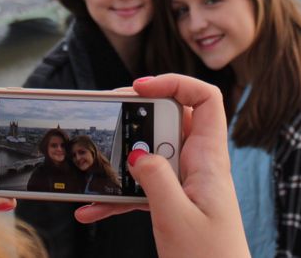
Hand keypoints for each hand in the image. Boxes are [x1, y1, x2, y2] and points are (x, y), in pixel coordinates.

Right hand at [74, 74, 248, 257]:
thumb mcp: (177, 218)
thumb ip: (155, 179)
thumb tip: (137, 151)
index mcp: (209, 159)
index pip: (205, 99)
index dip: (175, 83)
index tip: (140, 88)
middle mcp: (199, 164)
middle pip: (170, 119)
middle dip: (137, 117)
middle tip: (108, 119)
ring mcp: (186, 183)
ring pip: (152, 154)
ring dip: (122, 159)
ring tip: (95, 162)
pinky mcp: (174, 202)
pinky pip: (143, 187)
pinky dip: (118, 195)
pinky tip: (91, 208)